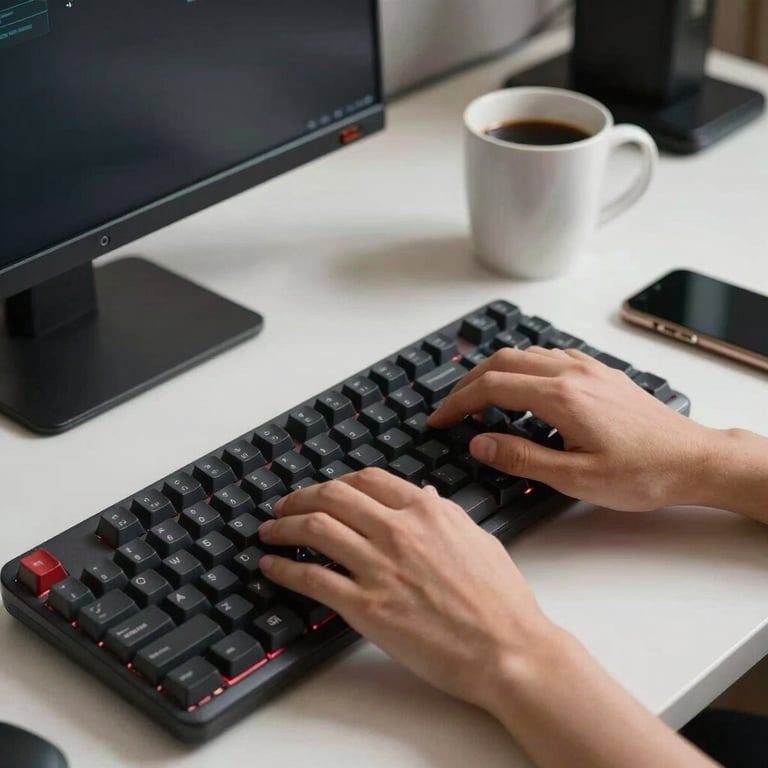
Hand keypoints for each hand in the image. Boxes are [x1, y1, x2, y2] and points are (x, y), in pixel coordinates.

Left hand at [258, 469, 553, 710]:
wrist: (508, 649)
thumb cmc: (500, 600)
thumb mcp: (477, 539)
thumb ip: (444, 514)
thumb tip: (423, 496)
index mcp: (427, 511)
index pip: (367, 480)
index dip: (336, 482)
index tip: (323, 490)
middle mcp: (399, 530)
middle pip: (332, 497)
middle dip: (300, 498)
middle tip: (283, 507)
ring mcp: (379, 567)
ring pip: (315, 529)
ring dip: (283, 527)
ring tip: (269, 531)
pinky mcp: (366, 606)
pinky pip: (312, 578)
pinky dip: (284, 568)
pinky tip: (271, 567)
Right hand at [428, 347, 714, 511]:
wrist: (692, 459)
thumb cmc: (642, 473)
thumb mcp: (576, 478)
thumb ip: (522, 459)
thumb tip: (480, 443)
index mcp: (561, 397)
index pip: (492, 387)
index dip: (458, 403)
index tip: (440, 420)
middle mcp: (571, 373)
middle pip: (502, 361)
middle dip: (468, 383)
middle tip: (452, 409)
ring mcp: (587, 368)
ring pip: (524, 354)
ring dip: (494, 372)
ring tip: (479, 400)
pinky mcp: (599, 372)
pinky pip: (548, 356)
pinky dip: (521, 367)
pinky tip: (522, 388)